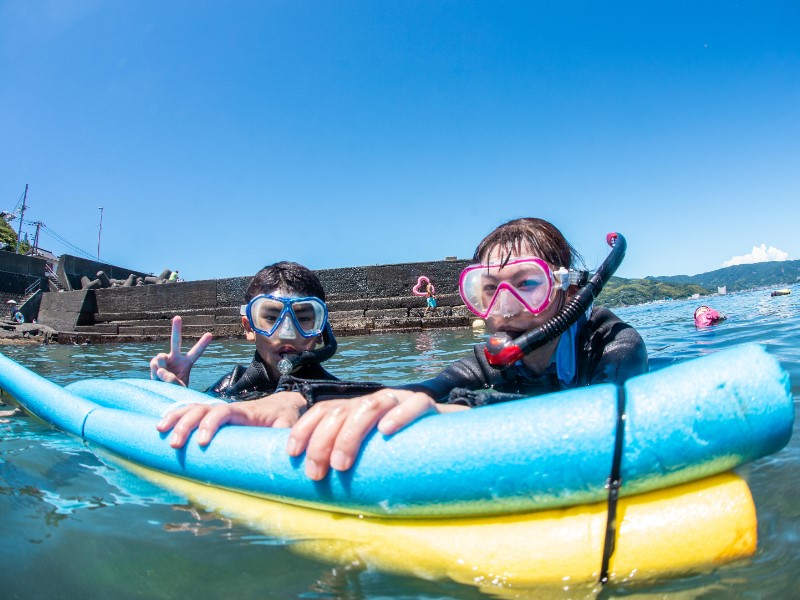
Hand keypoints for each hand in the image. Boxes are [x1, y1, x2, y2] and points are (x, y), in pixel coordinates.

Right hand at [149, 316, 212, 385]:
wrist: (164, 394)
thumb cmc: (176, 392)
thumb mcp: (180, 389)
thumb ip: (173, 381)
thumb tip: (161, 370)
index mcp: (187, 363)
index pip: (196, 352)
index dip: (202, 344)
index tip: (210, 334)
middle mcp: (176, 358)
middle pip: (175, 341)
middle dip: (176, 329)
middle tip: (177, 317)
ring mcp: (165, 360)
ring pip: (160, 357)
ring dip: (162, 366)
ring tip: (164, 376)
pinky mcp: (155, 364)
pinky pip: (154, 364)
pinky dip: (155, 372)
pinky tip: (158, 378)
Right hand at [156, 391, 307, 447]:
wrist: (285, 404)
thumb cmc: (286, 418)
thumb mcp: (289, 426)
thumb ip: (285, 437)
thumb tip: (285, 453)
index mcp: (246, 412)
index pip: (223, 412)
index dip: (210, 424)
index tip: (201, 442)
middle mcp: (230, 409)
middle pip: (202, 409)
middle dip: (185, 424)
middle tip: (174, 444)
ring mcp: (222, 410)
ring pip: (194, 407)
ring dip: (176, 417)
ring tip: (159, 430)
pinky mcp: (217, 415)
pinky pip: (194, 411)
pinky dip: (177, 414)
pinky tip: (163, 424)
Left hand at [286, 389, 467, 480]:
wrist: (447, 438)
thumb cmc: (401, 451)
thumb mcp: (370, 454)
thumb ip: (349, 459)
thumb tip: (315, 484)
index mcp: (357, 409)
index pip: (323, 410)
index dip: (304, 428)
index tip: (291, 454)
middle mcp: (374, 401)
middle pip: (340, 411)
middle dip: (322, 442)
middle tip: (318, 474)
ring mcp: (399, 400)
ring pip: (370, 406)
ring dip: (350, 435)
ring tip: (341, 464)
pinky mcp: (425, 405)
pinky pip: (414, 403)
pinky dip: (400, 415)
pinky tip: (387, 432)